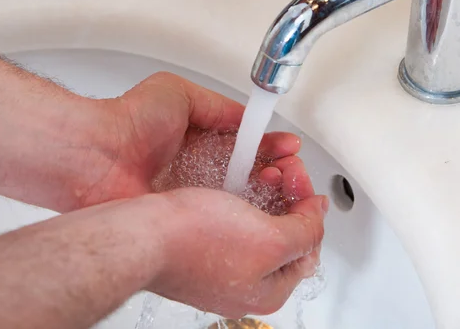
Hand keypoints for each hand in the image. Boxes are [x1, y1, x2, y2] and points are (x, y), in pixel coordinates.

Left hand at [71, 72, 301, 208]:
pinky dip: (246, 213)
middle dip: (277, 170)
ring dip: (268, 191)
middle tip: (292, 170)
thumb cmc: (128, 121)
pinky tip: (262, 207)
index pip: (245, 144)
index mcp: (198, 137)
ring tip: (285, 184)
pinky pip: (223, 216)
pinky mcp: (186, 215)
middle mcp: (197, 167)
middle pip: (249, 172)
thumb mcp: (180, 93)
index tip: (289, 147)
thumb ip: (217, 106)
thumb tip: (247, 116)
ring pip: (241, 196)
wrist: (96, 156)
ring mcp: (192, 193)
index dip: (270, 145)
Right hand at [149, 159, 326, 317]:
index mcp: (267, 290)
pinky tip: (236, 181)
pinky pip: (230, 222)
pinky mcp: (197, 248)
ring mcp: (218, 266)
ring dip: (266, 194)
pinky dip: (239, 198)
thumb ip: (305, 231)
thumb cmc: (193, 241)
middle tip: (285, 169)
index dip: (310, 209)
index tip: (302, 181)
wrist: (141, 235)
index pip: (308, 247)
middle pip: (282, 236)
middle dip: (288, 197)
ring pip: (255, 226)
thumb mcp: (270, 239)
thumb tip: (318, 216)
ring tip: (263, 169)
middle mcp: (242, 284)